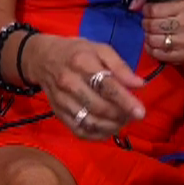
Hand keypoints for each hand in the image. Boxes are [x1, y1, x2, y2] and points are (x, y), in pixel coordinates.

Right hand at [20, 33, 145, 140]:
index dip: (125, 101)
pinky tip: (109, 129)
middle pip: (99, 107)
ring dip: (111, 126)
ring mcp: (62, 101)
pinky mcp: (58, 114)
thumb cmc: (76, 51)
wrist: (42, 58)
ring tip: (124, 121)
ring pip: (90, 122)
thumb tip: (139, 84)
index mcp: (82, 62)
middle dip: (121, 115)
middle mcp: (69, 83)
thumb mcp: (100, 49)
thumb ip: (120, 66)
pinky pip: (80, 131)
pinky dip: (98, 135)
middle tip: (135, 115)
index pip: (106, 85)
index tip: (141, 112)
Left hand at [137, 0, 183, 65]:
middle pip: (152, 25)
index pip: (154, 9)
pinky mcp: (182, 55)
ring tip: (152, 34)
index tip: (148, 11)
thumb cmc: (183, 21)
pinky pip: (157, 53)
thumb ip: (151, 0)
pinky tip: (155, 44)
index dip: (146, 10)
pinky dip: (151, 49)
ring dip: (148, 37)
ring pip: (153, 39)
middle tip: (149, 24)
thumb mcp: (173, 4)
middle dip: (146, 24)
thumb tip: (134, 3)